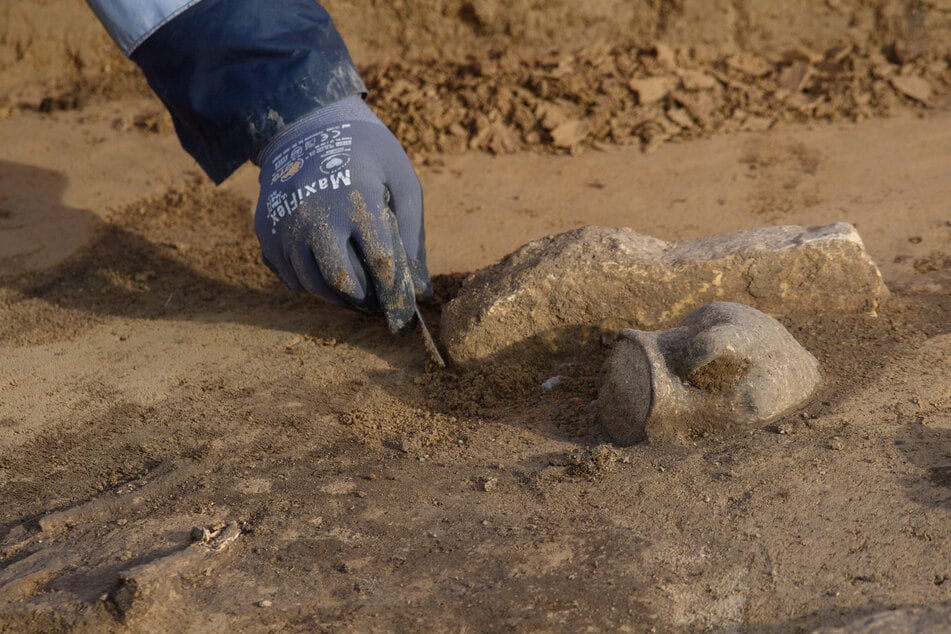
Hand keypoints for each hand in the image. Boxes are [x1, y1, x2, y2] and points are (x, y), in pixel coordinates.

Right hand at [254, 96, 431, 331]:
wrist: (308, 127)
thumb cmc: (368, 156)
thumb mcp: (402, 180)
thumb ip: (413, 233)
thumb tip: (421, 290)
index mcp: (359, 200)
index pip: (381, 262)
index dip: (396, 295)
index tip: (404, 315)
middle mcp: (318, 215)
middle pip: (341, 280)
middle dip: (364, 301)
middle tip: (378, 305)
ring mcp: (288, 224)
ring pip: (312, 284)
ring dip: (338, 298)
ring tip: (356, 295)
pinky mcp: (267, 231)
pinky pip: (290, 277)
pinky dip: (312, 285)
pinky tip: (328, 277)